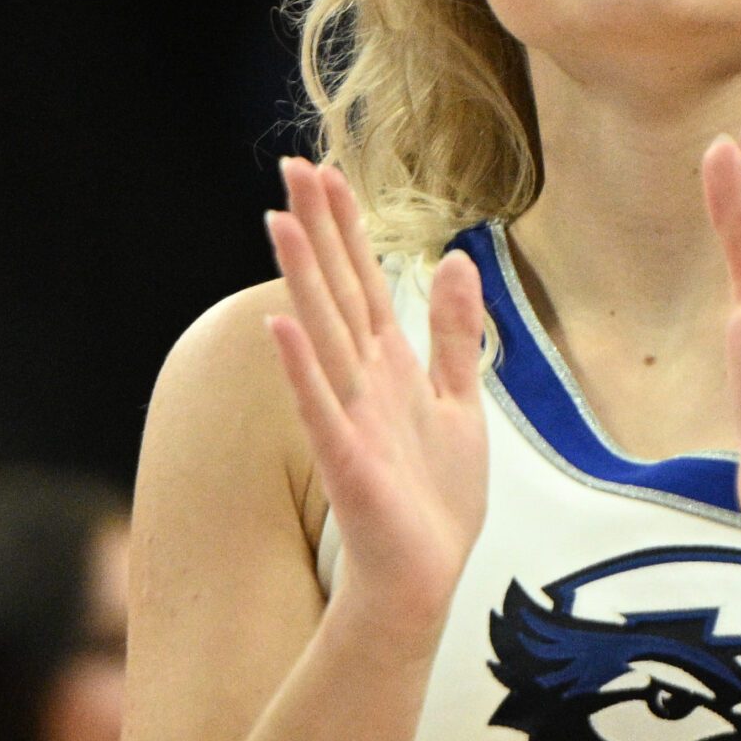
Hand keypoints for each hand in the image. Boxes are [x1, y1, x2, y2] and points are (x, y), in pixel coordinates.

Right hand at [264, 159, 488, 641]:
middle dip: (318, 230)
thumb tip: (455, 259)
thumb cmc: (435, 497)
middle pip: (338, 290)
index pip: (364, 279)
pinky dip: (301, 367)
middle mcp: (362, 381)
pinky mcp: (347, 459)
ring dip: (302, 279)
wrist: (425, 575)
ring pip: (324, 333)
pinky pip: (321, 405)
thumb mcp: (462, 400)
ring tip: (279, 221)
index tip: (327, 169)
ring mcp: (349, 417)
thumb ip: (456, 332)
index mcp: (389, 365)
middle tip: (293, 165)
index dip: (347, 226)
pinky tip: (282, 326)